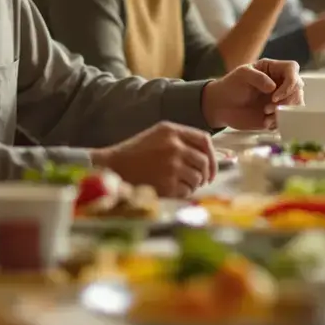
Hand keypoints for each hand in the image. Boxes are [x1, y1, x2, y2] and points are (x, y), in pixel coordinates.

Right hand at [92, 121, 215, 197]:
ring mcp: (171, 165)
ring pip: (197, 178)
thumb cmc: (135, 152)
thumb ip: (180, 139)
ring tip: (182, 185)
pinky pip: (187, 191)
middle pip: (203, 161)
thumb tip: (206, 154)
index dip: (212, 155)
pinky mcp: (167, 184)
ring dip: (193, 185)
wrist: (113, 167)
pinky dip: (183, 193)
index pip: (204, 140)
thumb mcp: (156, 135)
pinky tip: (173, 190)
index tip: (210, 167)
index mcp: (171, 131)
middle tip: (199, 181)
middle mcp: (174, 146)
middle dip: (204, 174)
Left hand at [202, 59, 303, 129]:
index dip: (290, 82)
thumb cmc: (231, 86)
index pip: (293, 69)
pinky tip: (266, 123)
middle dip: (286, 101)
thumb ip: (257, 77)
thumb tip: (273, 86)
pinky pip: (288, 118)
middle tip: (268, 108)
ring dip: (284, 113)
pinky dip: (279, 122)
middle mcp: (281, 83)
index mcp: (274, 69)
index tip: (275, 95)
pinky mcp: (277, 113)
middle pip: (298, 89)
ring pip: (296, 105)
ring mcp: (280, 99)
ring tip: (266, 117)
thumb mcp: (241, 75)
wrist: (222, 106)